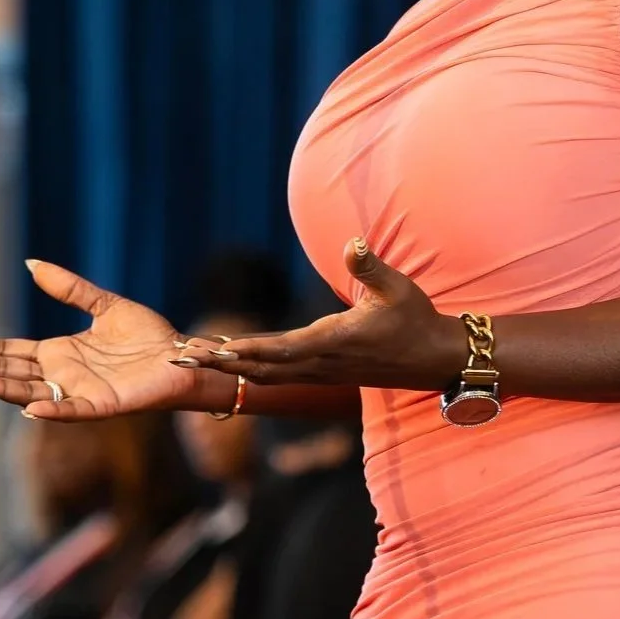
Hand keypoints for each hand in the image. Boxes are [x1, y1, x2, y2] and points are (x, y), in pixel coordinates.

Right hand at [0, 259, 223, 418]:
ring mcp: (79, 393)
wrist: (183, 356)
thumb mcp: (104, 304)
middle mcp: (62, 376)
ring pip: (31, 394)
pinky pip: (72, 410)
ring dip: (1, 390)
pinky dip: (51, 410)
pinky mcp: (104, 406)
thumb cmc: (147, 336)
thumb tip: (31, 263)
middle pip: (9, 372)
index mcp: (59, 353)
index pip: (9, 351)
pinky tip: (29, 407)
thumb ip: (69, 288)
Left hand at [181, 238, 466, 391]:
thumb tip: (353, 243)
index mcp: (335, 341)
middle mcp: (323, 362)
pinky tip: (236, 365)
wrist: (434, 358)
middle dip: (224, 364)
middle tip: (185, 359)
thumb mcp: (398, 287)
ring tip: (198, 360)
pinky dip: (253, 370)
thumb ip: (371, 267)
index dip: (250, 350)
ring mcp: (323, 371)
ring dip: (233, 368)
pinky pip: (281, 375)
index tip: (219, 350)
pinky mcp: (325, 372)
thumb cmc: (415, 319)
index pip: (283, 349)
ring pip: (269, 375)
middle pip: (264, 368)